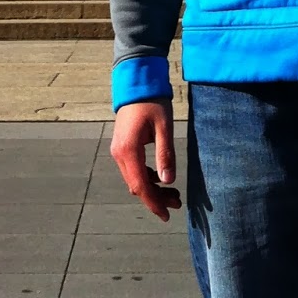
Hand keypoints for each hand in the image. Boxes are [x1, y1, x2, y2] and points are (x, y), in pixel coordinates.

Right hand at [110, 99, 180, 220]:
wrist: (136, 82)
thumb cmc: (152, 101)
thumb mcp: (164, 127)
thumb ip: (165, 154)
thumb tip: (168, 181)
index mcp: (128, 150)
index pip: (140, 186)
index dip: (153, 203)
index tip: (166, 215)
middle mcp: (119, 154)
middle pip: (136, 185)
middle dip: (156, 198)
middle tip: (178, 203)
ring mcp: (119, 150)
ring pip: (134, 178)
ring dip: (152, 188)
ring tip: (174, 193)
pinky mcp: (123, 146)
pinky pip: (133, 169)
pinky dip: (147, 177)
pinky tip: (162, 176)